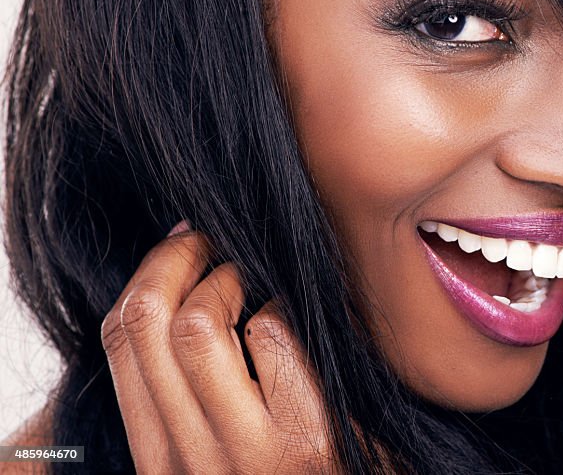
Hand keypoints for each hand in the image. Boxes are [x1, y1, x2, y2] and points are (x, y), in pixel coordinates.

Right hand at [101, 225, 336, 473]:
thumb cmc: (298, 460)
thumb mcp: (225, 438)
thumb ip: (195, 382)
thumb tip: (179, 272)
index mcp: (159, 456)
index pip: (118, 337)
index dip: (148, 272)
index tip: (184, 243)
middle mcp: (190, 460)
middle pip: (147, 321)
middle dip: (181, 256)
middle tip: (218, 242)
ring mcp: (249, 454)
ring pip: (198, 327)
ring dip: (232, 280)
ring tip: (261, 285)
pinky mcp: (310, 440)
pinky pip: (274, 336)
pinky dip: (287, 306)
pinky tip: (307, 318)